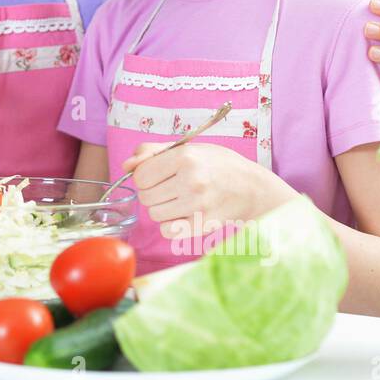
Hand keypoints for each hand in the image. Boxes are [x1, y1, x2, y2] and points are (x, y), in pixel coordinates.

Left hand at [122, 142, 295, 240]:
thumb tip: (126, 165)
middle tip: (171, 187)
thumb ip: (153, 152)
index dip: (145, 176)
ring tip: (180, 200)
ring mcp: (197, 205)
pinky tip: (183, 215)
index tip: (158, 175)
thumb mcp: (189, 148)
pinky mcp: (203, 225)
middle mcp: (191, 181)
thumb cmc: (218, 165)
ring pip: (155, 214)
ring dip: (162, 209)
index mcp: (185, 157)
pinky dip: (171, 225)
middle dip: (154, 192)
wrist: (253, 188)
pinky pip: (167, 231)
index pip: (141, 175)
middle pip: (146, 196)